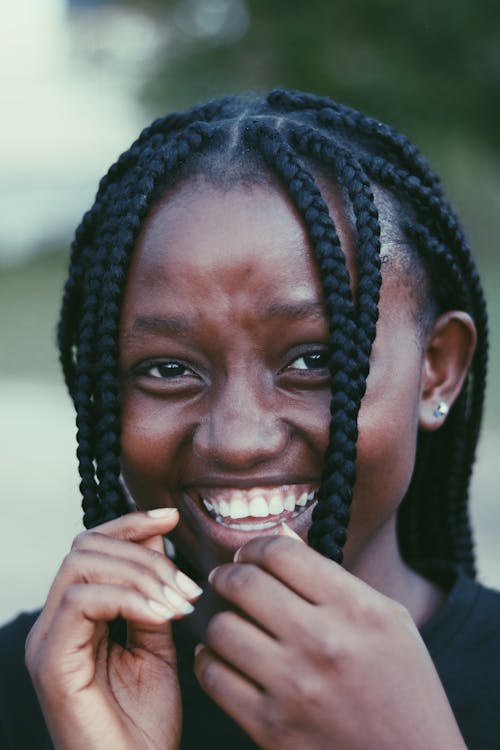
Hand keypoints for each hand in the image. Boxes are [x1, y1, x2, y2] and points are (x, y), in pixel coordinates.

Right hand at [26, 510, 202, 749]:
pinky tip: (163, 615)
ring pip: (81, 565)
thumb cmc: (147, 724)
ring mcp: (49, 642)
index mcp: (78, 618)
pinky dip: (129, 598)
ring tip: (180, 603)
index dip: (131, 524)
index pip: (93, 546)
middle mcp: (55, 624)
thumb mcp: (158, 644)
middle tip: (186, 587)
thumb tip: (159, 538)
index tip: (171, 517)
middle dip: (144, 554)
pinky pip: (82, 600)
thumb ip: (153, 594)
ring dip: (140, 574)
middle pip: (86, 547)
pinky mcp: (52, 662)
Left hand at [195, 536, 465, 749]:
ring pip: (221, 627)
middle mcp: (323, 642)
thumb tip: (278, 533)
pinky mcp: (270, 727)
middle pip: (244, 582)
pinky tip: (223, 657)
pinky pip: (213, 676)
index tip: (251, 556)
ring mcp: (294, 687)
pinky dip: (210, 660)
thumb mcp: (386, 618)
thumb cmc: (403, 687)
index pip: (281, 552)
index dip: (256, 547)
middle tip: (227, 579)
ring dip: (218, 618)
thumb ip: (332, 576)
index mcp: (356, 608)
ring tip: (229, 621)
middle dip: (227, 574)